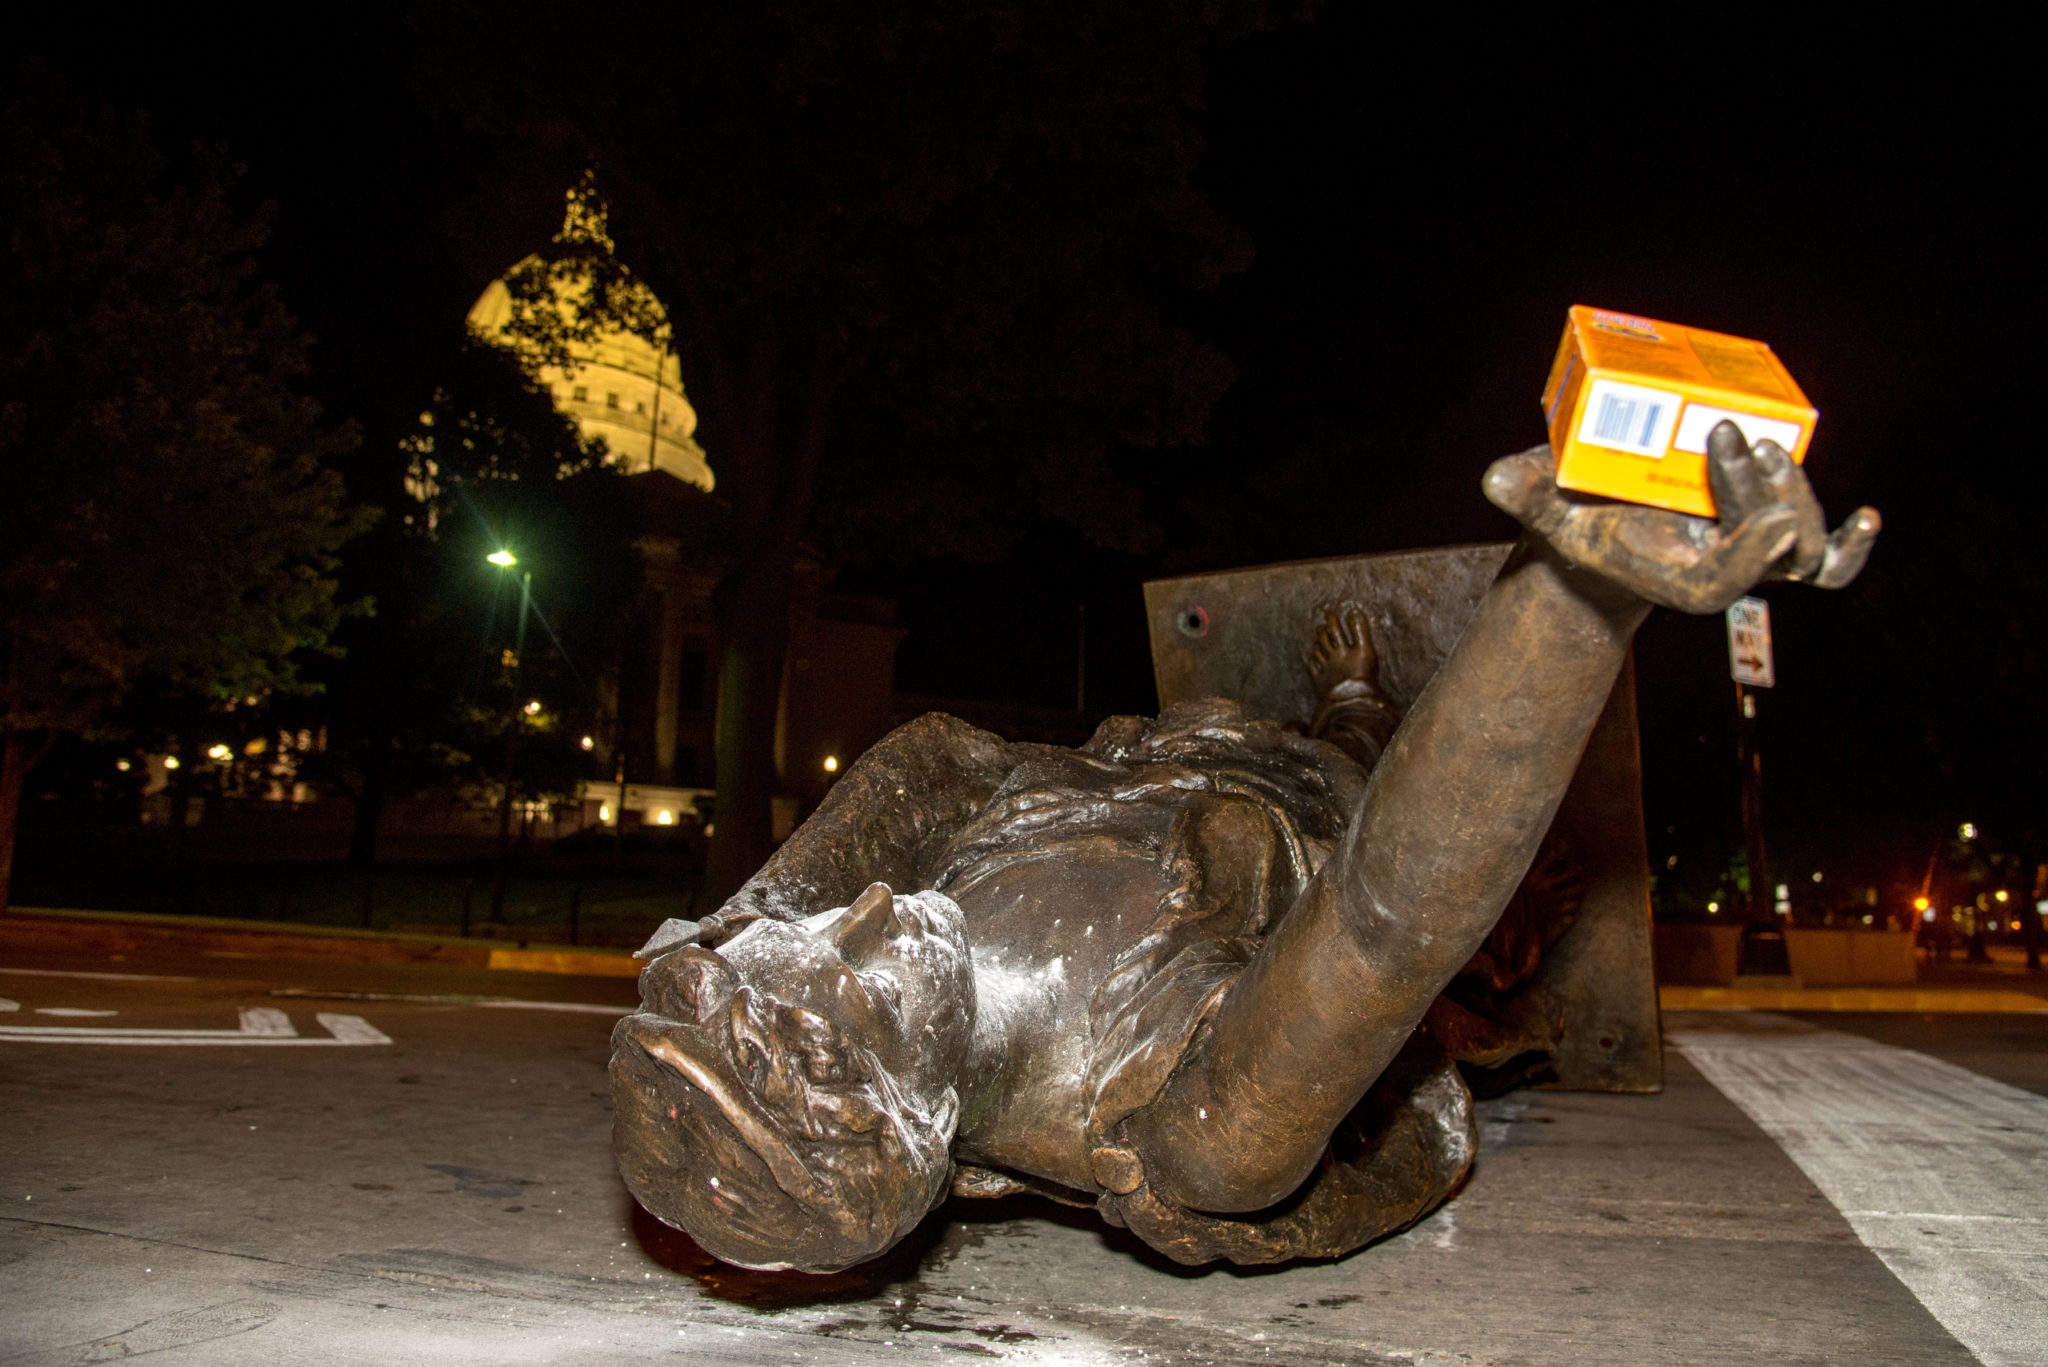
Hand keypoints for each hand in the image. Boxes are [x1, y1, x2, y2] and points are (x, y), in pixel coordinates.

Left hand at [1308, 602, 1381, 698]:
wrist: (1352, 702)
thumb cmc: (1364, 676)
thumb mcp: (1367, 651)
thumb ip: (1361, 631)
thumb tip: (1354, 611)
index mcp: (1345, 649)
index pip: (1337, 629)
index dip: (1333, 619)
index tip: (1332, 613)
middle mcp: (1334, 657)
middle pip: (1326, 638)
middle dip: (1325, 626)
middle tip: (1326, 619)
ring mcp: (1326, 669)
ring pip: (1318, 649)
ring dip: (1318, 640)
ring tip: (1319, 634)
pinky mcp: (1320, 680)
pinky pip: (1313, 664)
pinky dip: (1313, 657)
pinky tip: (1314, 654)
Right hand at [1483, 421, 1880, 613]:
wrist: (1603, 532)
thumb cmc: (1573, 517)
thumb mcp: (1542, 505)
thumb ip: (1523, 493)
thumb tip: (1498, 479)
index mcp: (1673, 580)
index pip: (1724, 579)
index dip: (1752, 552)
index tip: (1768, 517)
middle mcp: (1723, 574)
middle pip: (1771, 551)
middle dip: (1757, 494)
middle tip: (1726, 436)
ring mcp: (1753, 556)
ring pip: (1803, 545)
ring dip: (1793, 493)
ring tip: (1758, 443)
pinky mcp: (1770, 534)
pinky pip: (1826, 558)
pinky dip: (1850, 544)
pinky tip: (1868, 518)